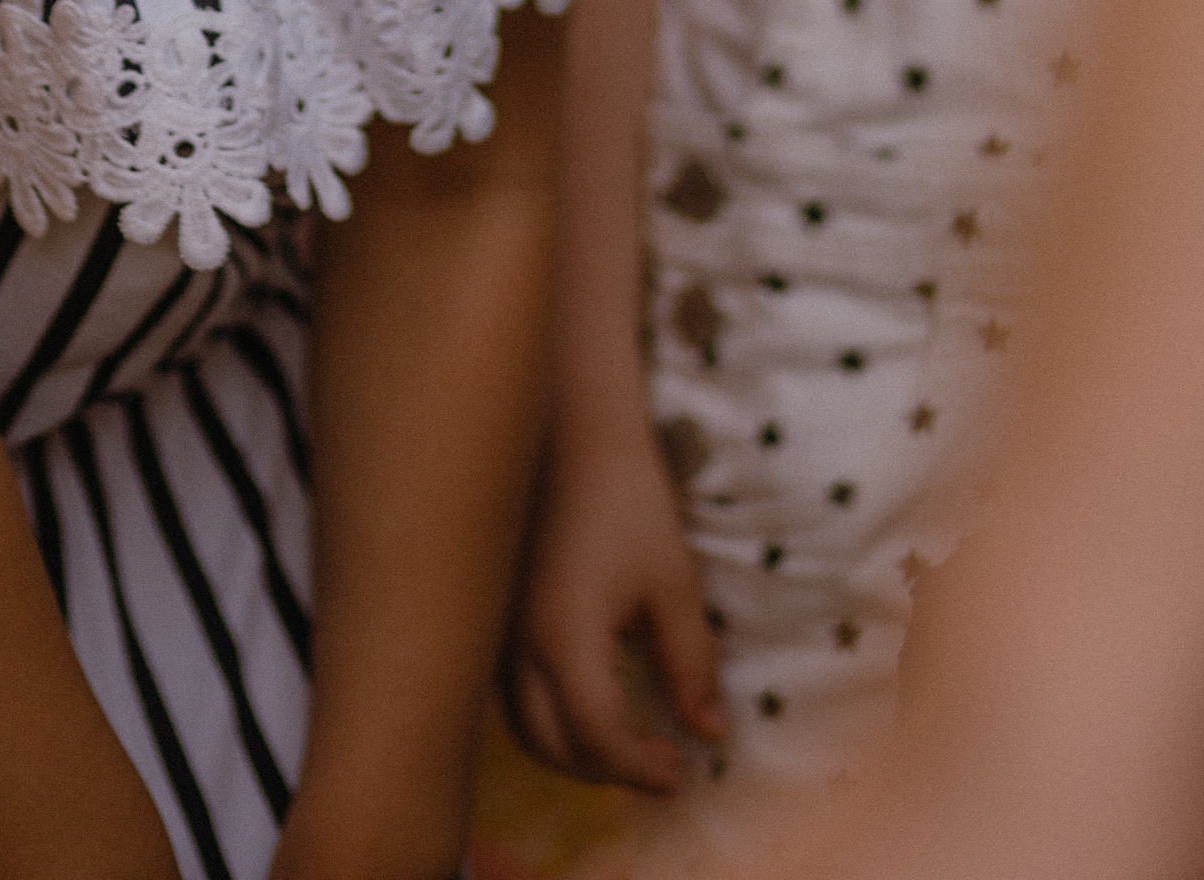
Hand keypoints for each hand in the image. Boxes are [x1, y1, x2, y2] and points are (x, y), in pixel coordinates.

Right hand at [505, 423, 725, 793]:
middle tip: (659, 765)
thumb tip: (710, 735)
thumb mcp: (673, 583)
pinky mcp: (493, 616)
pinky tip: (589, 698)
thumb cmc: (630, 499)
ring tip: (627, 741)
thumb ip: (690, 664)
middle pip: (551, 745)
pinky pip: (510, 693)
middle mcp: (517, 645)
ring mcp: (497, 631)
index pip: (599, 737)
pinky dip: (549, 717)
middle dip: (606, 770)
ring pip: (523, 724)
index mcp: (564, 638)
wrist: (575, 430)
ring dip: (573, 749)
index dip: (641, 769)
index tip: (682, 773)